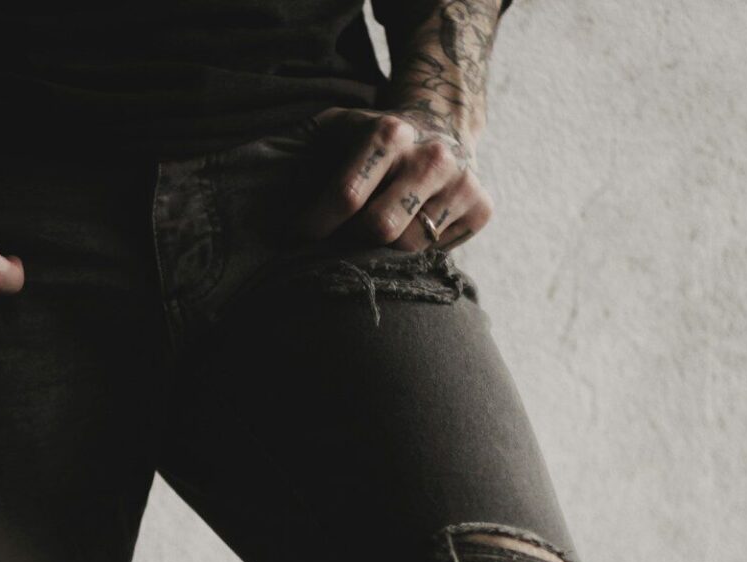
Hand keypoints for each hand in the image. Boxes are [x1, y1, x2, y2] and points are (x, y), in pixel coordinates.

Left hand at [295, 107, 491, 252]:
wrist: (442, 123)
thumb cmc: (370, 140)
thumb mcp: (335, 130)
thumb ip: (304, 157)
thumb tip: (263, 206)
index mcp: (389, 132)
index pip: (346, 197)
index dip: (314, 225)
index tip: (296, 236)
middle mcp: (432, 155)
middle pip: (379, 230)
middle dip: (351, 240)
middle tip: (340, 236)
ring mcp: (463, 182)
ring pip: (408, 248)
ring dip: (382, 249)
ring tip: (374, 230)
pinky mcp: (483, 207)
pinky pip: (437, 253)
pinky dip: (417, 249)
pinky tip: (412, 224)